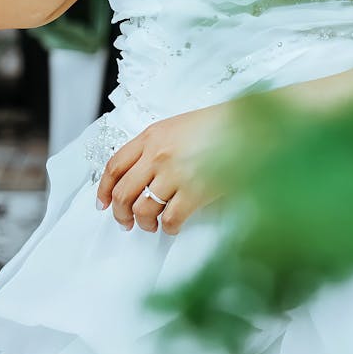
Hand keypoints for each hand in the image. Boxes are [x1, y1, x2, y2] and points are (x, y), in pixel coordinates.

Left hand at [95, 102, 231, 234]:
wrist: (249, 126)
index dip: (104, 189)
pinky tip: (174, 225)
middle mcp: (157, 154)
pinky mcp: (195, 191)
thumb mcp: (178, 127)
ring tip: (153, 225)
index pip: (114, 166)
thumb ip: (156, 147)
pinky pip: (170, 219)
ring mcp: (175, 173)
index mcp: (151, 136)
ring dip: (144, 223)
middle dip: (121, 214)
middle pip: (123, 193)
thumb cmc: (218, 125)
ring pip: (143, 210)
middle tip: (126, 223)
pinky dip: (169, 227)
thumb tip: (140, 178)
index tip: (103, 203)